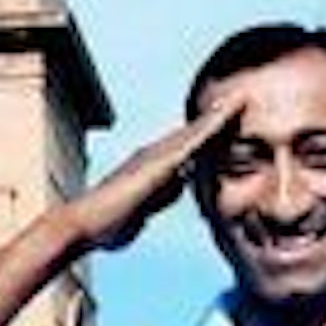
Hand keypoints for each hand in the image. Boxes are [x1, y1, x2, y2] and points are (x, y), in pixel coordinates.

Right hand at [69, 96, 243, 250]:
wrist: (85, 224)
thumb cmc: (105, 226)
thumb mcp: (138, 217)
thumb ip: (154, 204)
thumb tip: (165, 200)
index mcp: (149, 168)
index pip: (183, 151)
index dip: (203, 138)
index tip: (221, 126)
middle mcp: (152, 155)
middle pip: (192, 134)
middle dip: (214, 119)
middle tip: (238, 101)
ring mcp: (157, 156)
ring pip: (195, 131)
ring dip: (218, 115)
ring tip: (240, 99)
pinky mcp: (163, 162)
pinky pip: (195, 139)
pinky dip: (213, 125)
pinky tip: (229, 114)